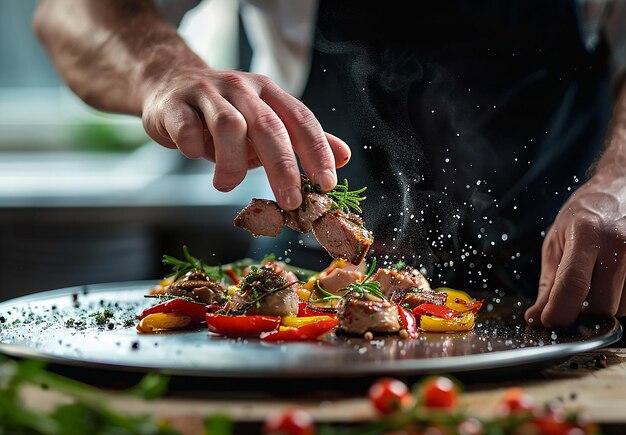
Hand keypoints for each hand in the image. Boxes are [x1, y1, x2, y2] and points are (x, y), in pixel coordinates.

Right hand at [140, 52, 350, 209]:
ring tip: (227, 185)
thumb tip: (344, 156)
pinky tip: (195, 155)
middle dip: (283, 168)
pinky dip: (193, 147)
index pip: (301, 120)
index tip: (327, 183)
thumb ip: (302, 140)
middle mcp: (242, 88)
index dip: (317, 151)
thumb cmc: (226, 113)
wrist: (169, 85)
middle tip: (290, 202)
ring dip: (232, 164)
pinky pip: (187, 127)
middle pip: (268, 126)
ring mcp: (207, 92)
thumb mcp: (266, 122)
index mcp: (269, 93)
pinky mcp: (175, 103)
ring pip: (229, 126)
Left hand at [525, 171, 625, 327]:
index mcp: (587, 233)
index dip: (558, 312)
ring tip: (594, 285)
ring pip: (622, 308)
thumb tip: (536, 318)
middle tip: (569, 306)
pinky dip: (620, 302)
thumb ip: (548, 283)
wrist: (620, 189)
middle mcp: (620, 243)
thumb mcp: (557, 241)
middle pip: (600, 304)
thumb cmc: (585, 214)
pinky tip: (610, 284)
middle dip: (580, 315)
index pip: (573, 285)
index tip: (549, 322)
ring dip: (603, 309)